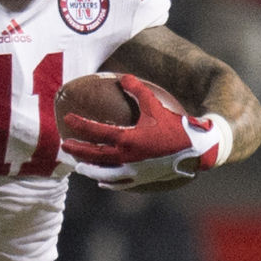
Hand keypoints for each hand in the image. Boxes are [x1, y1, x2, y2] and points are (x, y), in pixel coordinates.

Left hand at [62, 75, 227, 189]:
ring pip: (104, 173)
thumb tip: (123, 78)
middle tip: (63, 145)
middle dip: (76, 150)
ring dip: (89, 169)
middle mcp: (127, 158)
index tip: (68, 120)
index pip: (96, 132)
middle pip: (94, 155)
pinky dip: (108, 181)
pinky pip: (120, 183)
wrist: (196, 150)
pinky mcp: (142, 180)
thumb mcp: (156, 105)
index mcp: (127, 139)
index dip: (80, 125)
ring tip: (79, 166)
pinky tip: (102, 181)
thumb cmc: (176, 127)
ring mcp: (134, 172)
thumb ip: (137, 90)